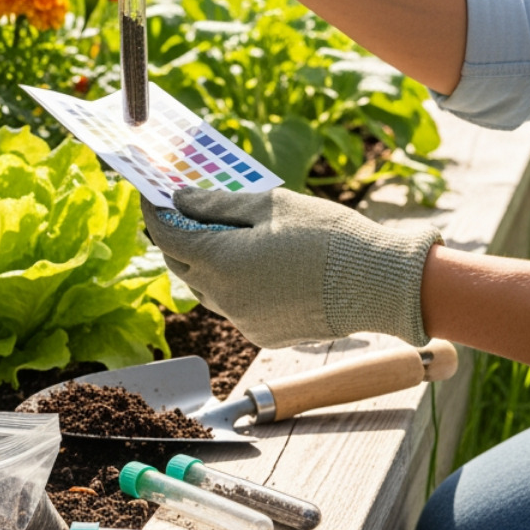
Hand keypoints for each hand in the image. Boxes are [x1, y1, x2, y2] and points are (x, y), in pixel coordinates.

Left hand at [143, 186, 441, 348]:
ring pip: (205, 289)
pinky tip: (254, 265)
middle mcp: (223, 298)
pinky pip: (232, 307)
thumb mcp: (270, 206)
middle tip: (183, 211)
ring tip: (221, 236)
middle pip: (180, 265)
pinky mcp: (261, 334)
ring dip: (203, 263)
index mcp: (220, 262)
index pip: (167, 236)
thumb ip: (216, 205)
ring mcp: (242, 320)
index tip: (151, 195)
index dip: (154, 213)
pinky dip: (231, 285)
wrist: (377, 284)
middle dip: (175, 237)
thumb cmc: (327, 237)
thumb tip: (180, 200)